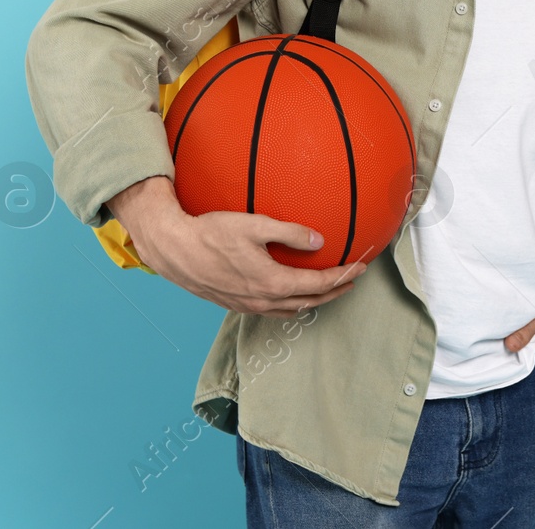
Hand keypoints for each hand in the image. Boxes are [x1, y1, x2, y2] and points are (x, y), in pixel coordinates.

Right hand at [109, 176, 363, 318]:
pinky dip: (291, 303)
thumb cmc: (212, 233)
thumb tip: (319, 240)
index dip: (343, 276)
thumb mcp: (255, 225)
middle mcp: (262, 300)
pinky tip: (291, 292)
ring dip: (314, 300)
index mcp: (272, 282)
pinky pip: (272, 310)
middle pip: (310, 301)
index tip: (361, 267)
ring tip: (328, 289)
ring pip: (291, 310)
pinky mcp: (235, 303)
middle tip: (352, 280)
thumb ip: (290, 233)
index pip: (319, 283)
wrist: (173, 249)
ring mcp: (247, 305)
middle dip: (335, 292)